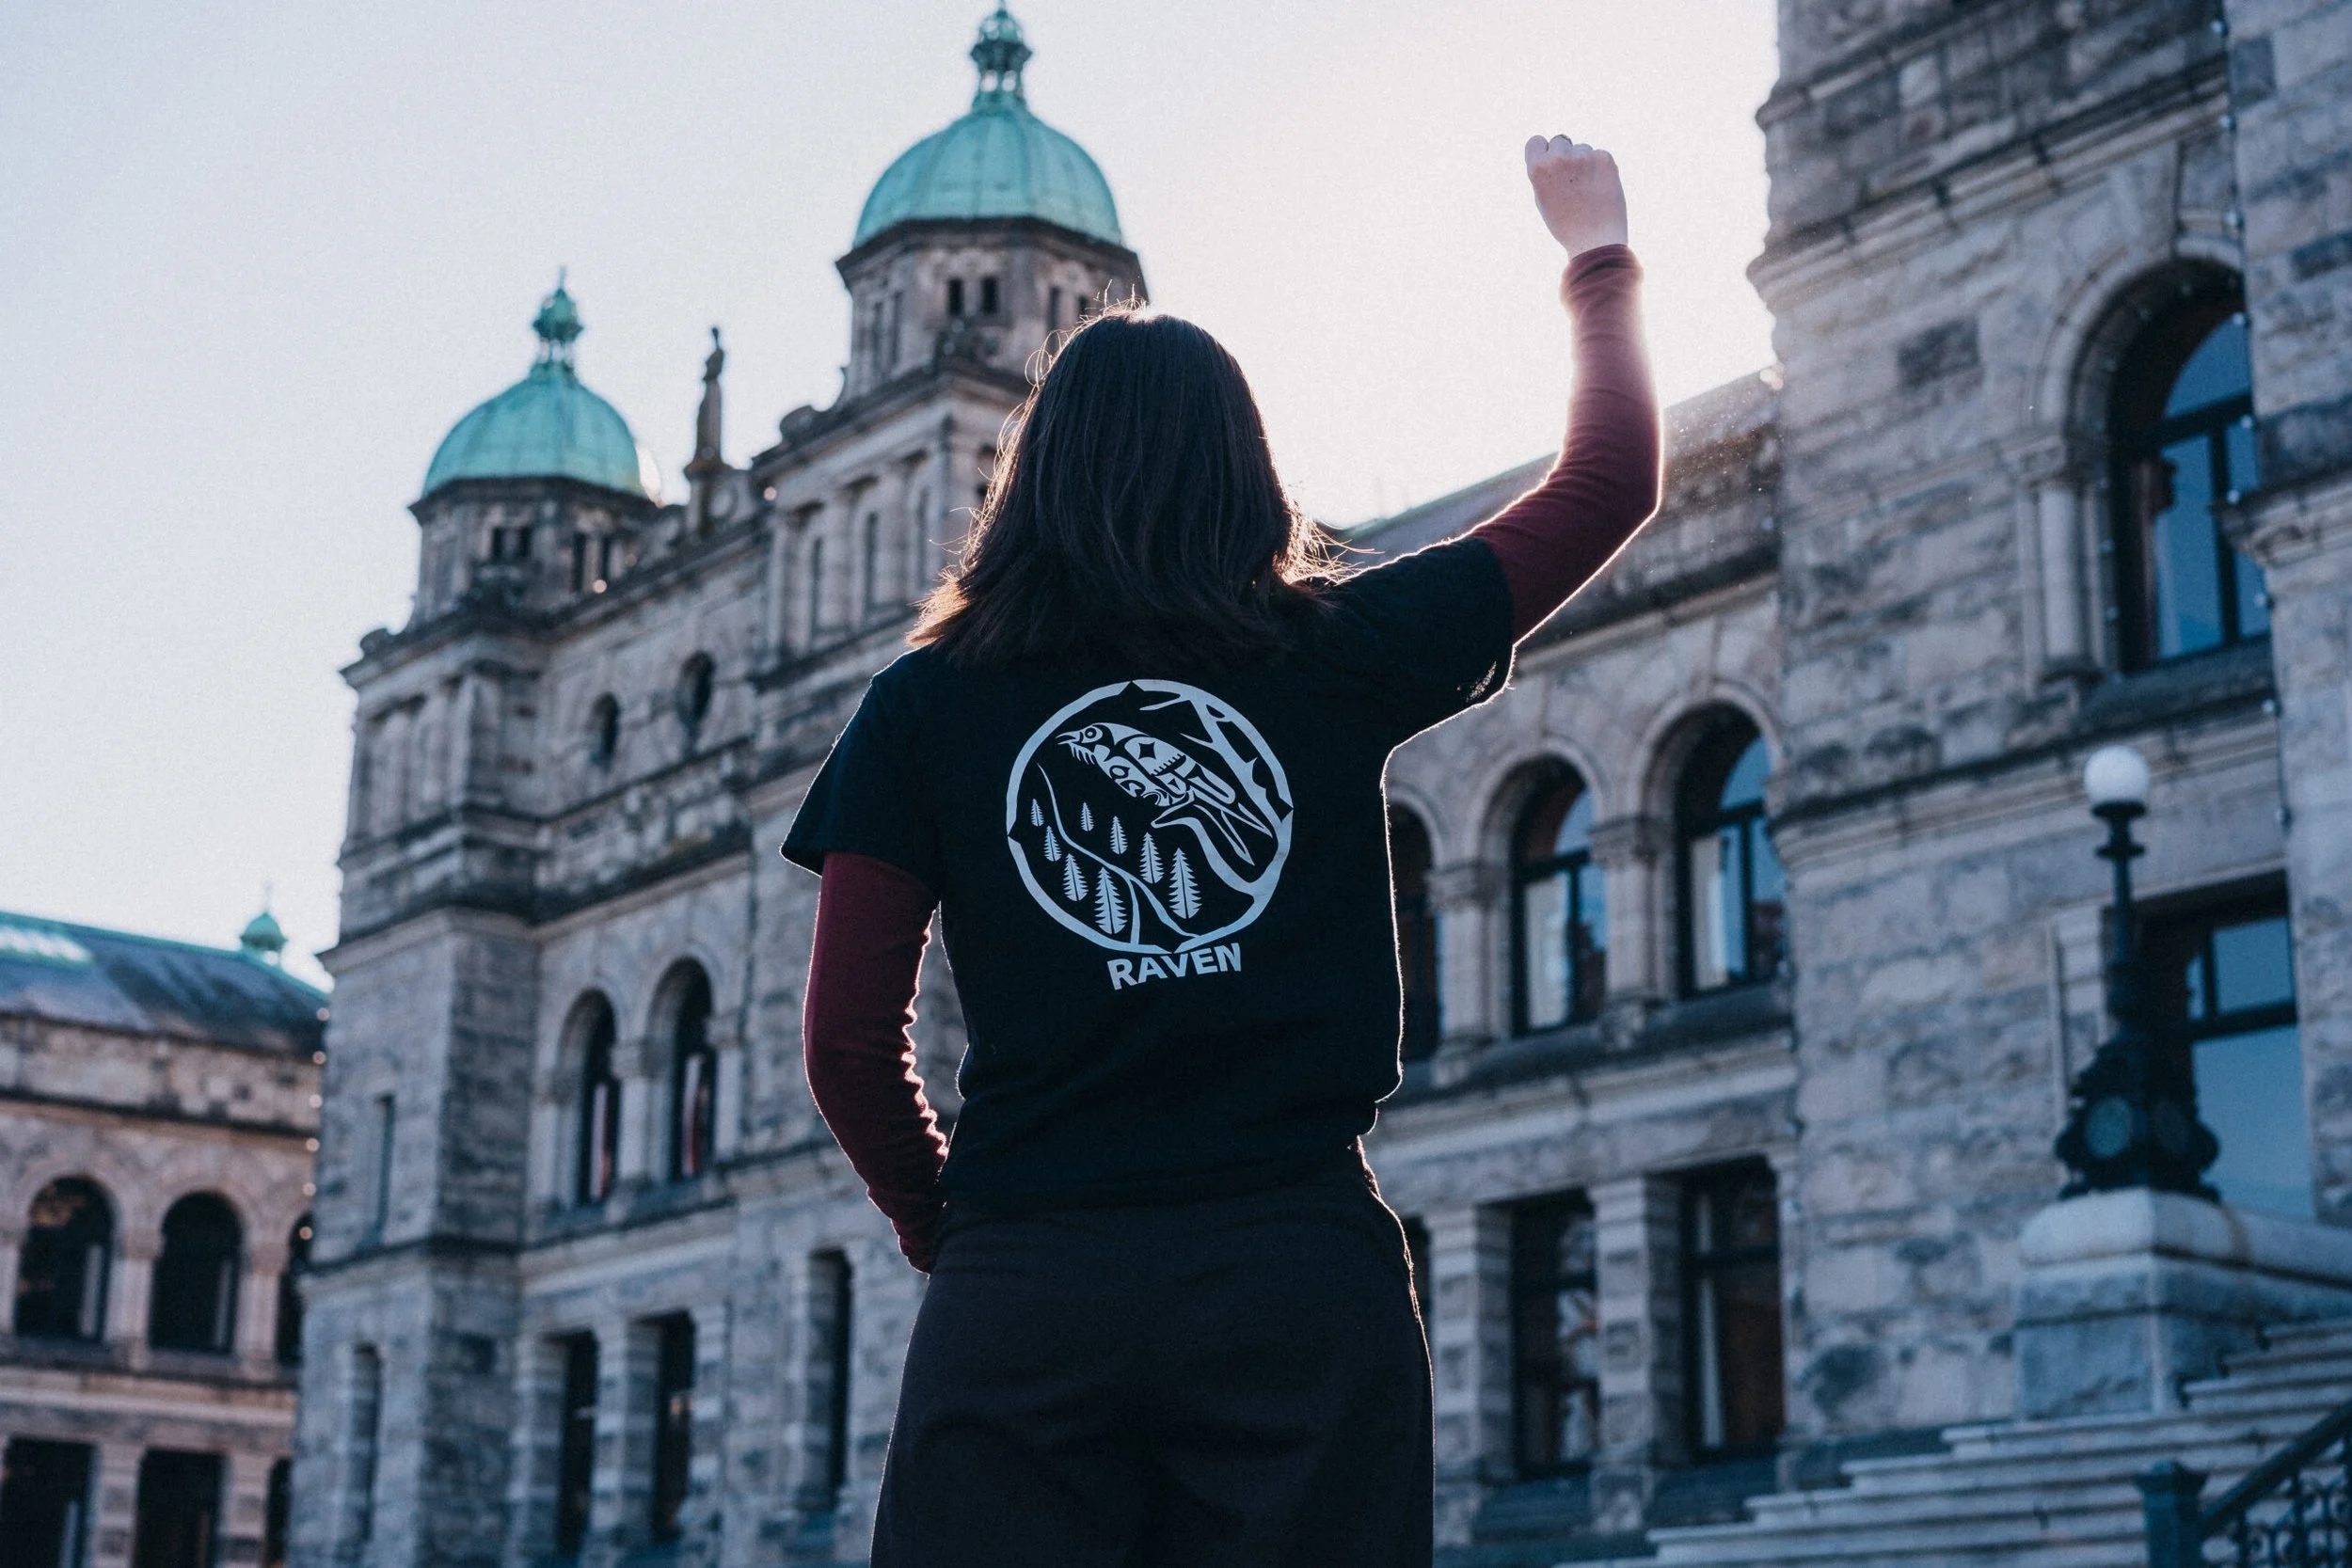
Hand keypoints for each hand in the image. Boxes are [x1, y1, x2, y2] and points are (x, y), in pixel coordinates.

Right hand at [1524, 135, 1628, 259]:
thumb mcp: (1543, 199)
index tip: (1550, 163)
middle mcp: (1558, 158)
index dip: (1543, 152)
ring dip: (1585, 163)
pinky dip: (1601, 168)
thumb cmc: (1566, 225)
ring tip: (1587, 190)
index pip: (1536, 141)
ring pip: (1582, 149)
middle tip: (1572, 181)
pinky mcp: (1605, 158)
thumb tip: (1551, 153)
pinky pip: (1600, 155)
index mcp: (1538, 168)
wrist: (1595, 240)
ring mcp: (1583, 156)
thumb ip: (1544, 173)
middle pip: (1560, 141)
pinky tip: (1600, 188)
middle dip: (1565, 155)